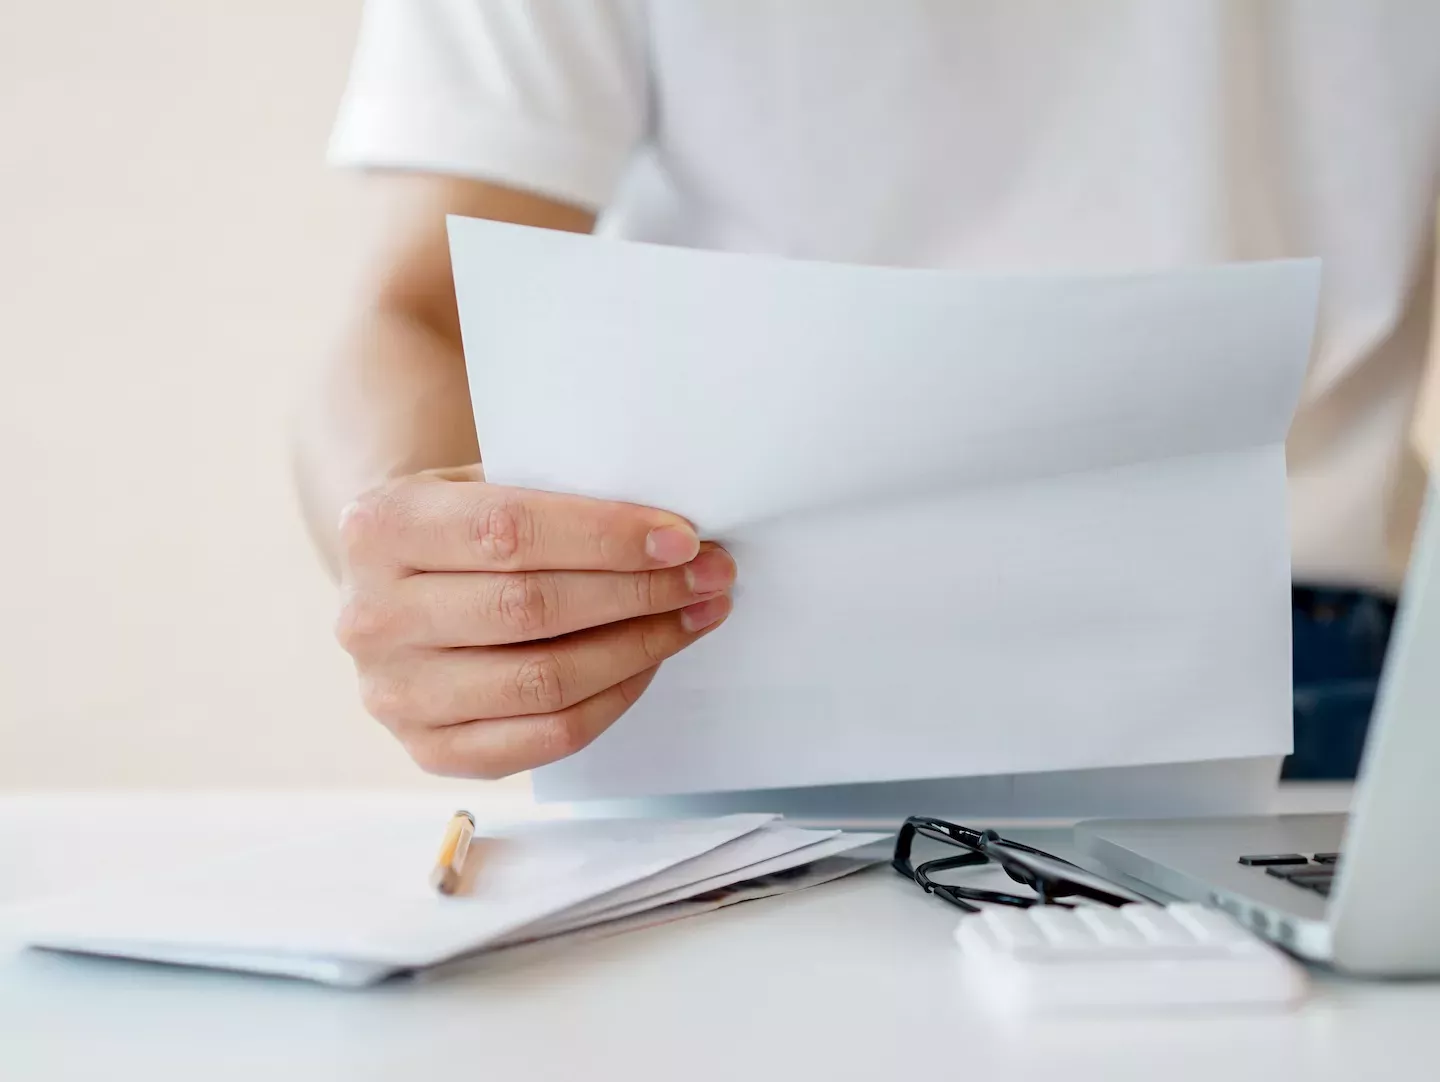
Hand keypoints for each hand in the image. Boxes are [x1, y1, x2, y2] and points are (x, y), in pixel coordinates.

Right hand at [334, 465, 733, 777]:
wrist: (395, 584)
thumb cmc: (463, 525)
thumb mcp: (482, 482)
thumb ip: (553, 496)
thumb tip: (670, 532)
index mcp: (381, 527)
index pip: (508, 531)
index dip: (605, 537)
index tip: (682, 538)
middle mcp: (373, 616)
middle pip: (531, 609)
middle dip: (638, 592)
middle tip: (710, 576)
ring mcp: (394, 693)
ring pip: (544, 681)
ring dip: (639, 648)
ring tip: (693, 616)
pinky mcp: (428, 750)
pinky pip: (545, 737)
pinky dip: (612, 699)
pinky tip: (648, 662)